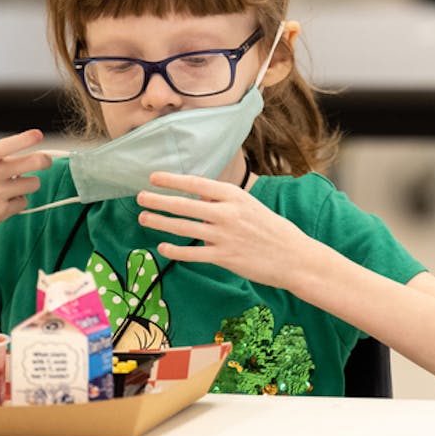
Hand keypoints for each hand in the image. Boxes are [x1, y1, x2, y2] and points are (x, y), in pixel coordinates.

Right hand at [0, 129, 52, 255]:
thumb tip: (32, 156)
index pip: (5, 145)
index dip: (24, 139)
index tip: (38, 135)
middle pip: (32, 163)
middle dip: (44, 161)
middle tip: (45, 161)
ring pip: (33, 183)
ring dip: (27, 185)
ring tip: (11, 188)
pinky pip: (23, 202)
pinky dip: (16, 203)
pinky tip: (0, 204)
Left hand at [137, 172, 317, 289]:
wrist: (293, 256)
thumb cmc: (271, 229)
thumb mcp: (249, 205)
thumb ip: (223, 200)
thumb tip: (197, 195)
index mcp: (234, 196)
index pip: (196, 184)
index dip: (172, 180)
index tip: (153, 177)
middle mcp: (227, 214)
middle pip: (184, 205)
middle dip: (158, 201)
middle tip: (140, 198)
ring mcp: (224, 236)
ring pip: (183, 228)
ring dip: (160, 222)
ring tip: (143, 219)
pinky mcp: (224, 258)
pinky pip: (192, 253)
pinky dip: (175, 250)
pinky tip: (162, 246)